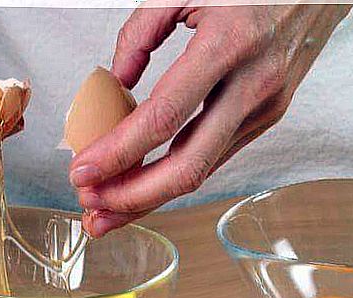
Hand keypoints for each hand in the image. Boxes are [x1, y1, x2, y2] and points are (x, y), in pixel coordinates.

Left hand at [70, 3, 350, 235]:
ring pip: (204, 170)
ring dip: (153, 196)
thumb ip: (142, 31)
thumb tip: (117, 80)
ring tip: (112, 210)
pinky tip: (149, 182)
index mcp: (229, 43)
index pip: (165, 116)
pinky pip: (217, 155)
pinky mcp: (269, 116)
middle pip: (190, 164)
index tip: (83, 171)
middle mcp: (254, 84)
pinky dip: (179, 174)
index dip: (120, 152)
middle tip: (94, 211)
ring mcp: (266, 106)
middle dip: (135, 197)